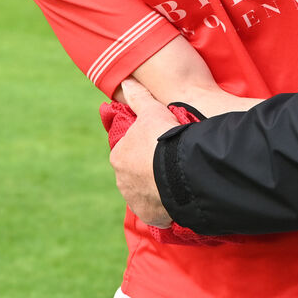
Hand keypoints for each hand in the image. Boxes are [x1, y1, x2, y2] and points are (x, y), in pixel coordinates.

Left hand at [110, 78, 177, 227]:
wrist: (178, 170)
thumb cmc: (164, 137)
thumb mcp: (152, 111)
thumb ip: (139, 98)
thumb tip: (126, 82)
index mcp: (119, 156)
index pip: (130, 151)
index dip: (146, 147)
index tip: (161, 145)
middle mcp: (122, 180)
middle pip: (136, 173)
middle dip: (149, 170)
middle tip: (170, 163)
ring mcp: (135, 200)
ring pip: (145, 192)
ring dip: (156, 188)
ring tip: (176, 181)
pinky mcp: (150, 215)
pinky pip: (156, 211)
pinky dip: (164, 207)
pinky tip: (176, 198)